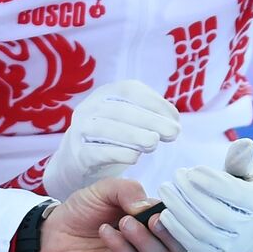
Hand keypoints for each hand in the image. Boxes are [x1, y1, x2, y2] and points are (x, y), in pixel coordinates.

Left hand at [38, 177, 186, 251]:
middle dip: (170, 232)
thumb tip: (148, 206)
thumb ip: (128, 190)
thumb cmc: (84, 210)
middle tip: (151, 218)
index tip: (166, 207)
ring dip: (143, 238)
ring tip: (123, 222)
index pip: (180, 225)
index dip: (179, 217)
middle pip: (177, 246)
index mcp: (151, 222)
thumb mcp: (106, 189)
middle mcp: (149, 244)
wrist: (54, 230)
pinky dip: (121, 247)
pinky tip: (106, 232)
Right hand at [43, 81, 181, 199]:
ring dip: (134, 136)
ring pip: (106, 129)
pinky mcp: (78, 154)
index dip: (155, 102)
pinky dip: (118, 153)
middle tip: (173, 133)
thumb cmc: (111, 138)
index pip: (129, 90)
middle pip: (120, 110)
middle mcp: (89, 108)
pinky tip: (135, 158)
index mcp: (104, 94)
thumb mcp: (128, 120)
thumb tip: (173, 121)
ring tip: (154, 143)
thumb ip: (149, 116)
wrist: (77, 160)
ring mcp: (80, 130)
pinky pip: (97, 152)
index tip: (175, 118)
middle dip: (150, 120)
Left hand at [156, 138, 252, 251]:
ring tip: (165, 191)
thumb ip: (243, 158)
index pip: (233, 193)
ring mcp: (234, 246)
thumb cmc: (252, 191)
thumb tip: (243, 142)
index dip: (210, 181)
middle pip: (216, 214)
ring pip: (202, 232)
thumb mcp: (252, 172)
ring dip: (179, 211)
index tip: (192, 170)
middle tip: (175, 176)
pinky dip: (177, 231)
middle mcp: (249, 229)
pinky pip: (195, 246)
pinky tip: (165, 214)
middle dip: (191, 193)